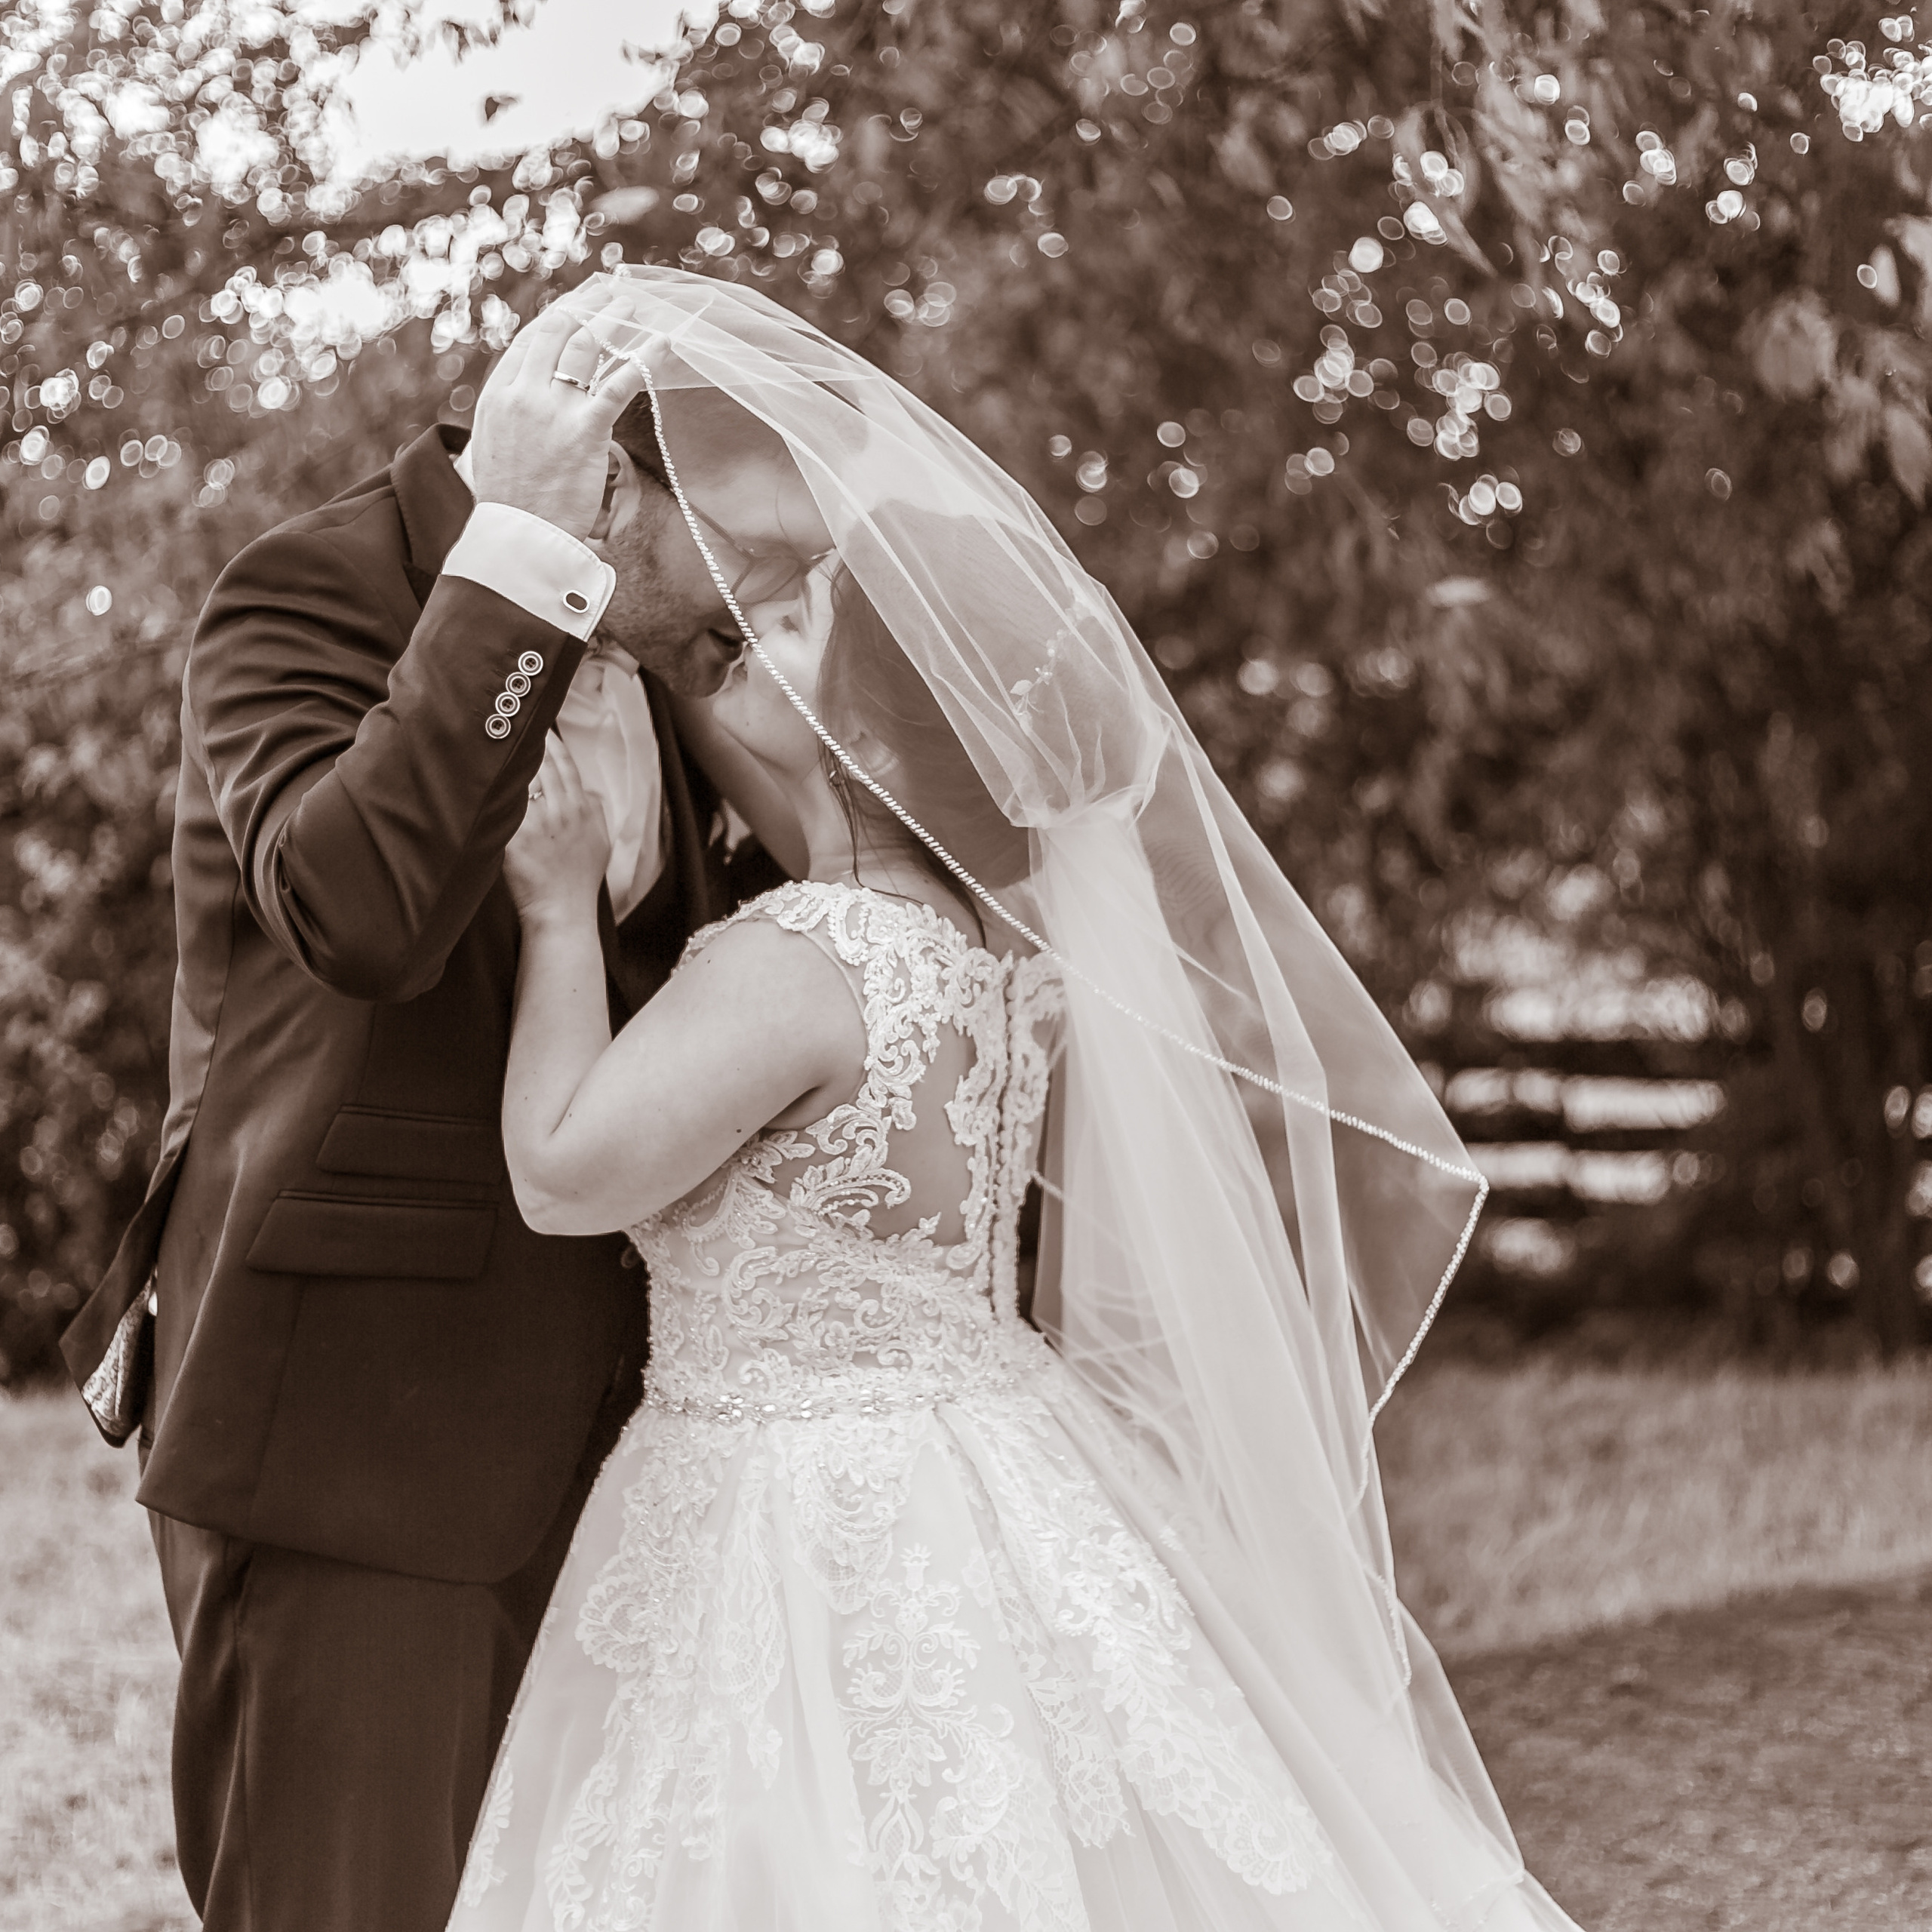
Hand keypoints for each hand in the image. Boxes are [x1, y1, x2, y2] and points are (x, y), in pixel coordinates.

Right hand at [467, 283, 650, 538]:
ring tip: (632, 306)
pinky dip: (643, 358)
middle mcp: (522, 394)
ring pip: (586, 347)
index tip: (579, 302)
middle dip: (587, 306)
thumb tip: (535, 398)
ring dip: (613, 320)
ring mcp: (553, 409)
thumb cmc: (512, 503)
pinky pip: (620, 383)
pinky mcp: (585, 430)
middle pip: (557, 331)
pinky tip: (662, 342)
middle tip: (610, 293)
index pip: (531, 341)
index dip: (559, 316)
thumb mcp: (495, 446)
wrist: (519, 537)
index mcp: (498, 396)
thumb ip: (513, 415)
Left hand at [504, 733, 612, 924]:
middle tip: (509, 724)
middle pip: (542, 764)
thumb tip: (588, 792)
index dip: (552, 743)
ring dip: (507, 760)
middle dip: (526, 741)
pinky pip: (502, 805)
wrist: (563, 912)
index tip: (540, 727)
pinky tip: (477, 773)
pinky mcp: (516, 837)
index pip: (566, 765)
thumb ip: (596, 813)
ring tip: (491, 743)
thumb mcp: (600, 843)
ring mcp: (539, 823)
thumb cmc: (579, 881)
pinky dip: (491, 788)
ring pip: (521, 778)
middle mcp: (563, 810)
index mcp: (583, 809)